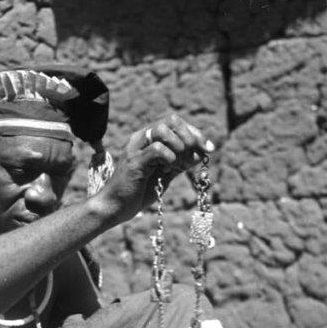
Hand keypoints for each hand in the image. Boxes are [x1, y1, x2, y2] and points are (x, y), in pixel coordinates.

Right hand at [97, 114, 214, 222]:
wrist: (117, 207)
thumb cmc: (140, 191)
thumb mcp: (166, 174)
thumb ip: (181, 162)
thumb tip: (201, 153)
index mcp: (149, 138)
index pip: (176, 123)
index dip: (195, 133)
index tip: (209, 148)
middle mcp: (141, 138)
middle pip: (171, 120)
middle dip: (190, 136)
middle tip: (196, 154)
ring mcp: (136, 148)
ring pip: (163, 130)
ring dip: (179, 146)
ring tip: (178, 164)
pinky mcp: (134, 162)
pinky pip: (157, 149)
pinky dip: (169, 158)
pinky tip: (169, 170)